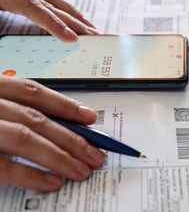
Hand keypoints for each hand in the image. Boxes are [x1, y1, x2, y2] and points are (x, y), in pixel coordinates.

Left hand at [0, 0, 98, 42]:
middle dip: (71, 20)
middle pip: (46, 2)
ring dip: (68, 12)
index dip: (54, 22)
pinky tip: (65, 15)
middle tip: (93, 35)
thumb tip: (18, 56)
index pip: (31, 6)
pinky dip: (55, 7)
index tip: (72, 38)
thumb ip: (2, 31)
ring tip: (87, 26)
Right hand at [0, 76, 105, 191]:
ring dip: (59, 155)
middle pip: (37, 118)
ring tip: (81, 170)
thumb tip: (57, 128)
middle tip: (95, 154)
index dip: (65, 105)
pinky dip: (31, 174)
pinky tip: (54, 181)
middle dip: (71, 138)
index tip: (90, 117)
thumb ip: (15, 111)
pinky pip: (5, 166)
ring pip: (26, 138)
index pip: (33, 93)